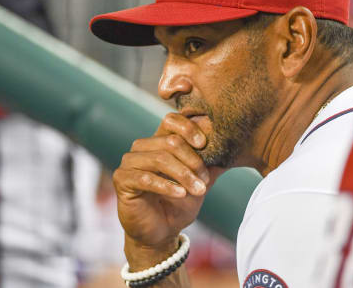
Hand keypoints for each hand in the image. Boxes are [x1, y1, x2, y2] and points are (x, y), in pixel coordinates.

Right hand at [113, 113, 224, 265]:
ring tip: (199, 190)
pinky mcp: (122, 180)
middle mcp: (142, 147)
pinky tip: (181, 194)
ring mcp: (129, 162)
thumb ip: (211, 163)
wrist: (162, 232)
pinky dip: (167, 186)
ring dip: (183, 175)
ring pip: (160, 159)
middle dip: (193, 161)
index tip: (204, 144)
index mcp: (159, 141)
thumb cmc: (180, 204)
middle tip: (205, 180)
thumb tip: (231, 145)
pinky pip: (145, 178)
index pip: (171, 120)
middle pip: (170, 141)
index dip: (188, 128)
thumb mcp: (200, 181)